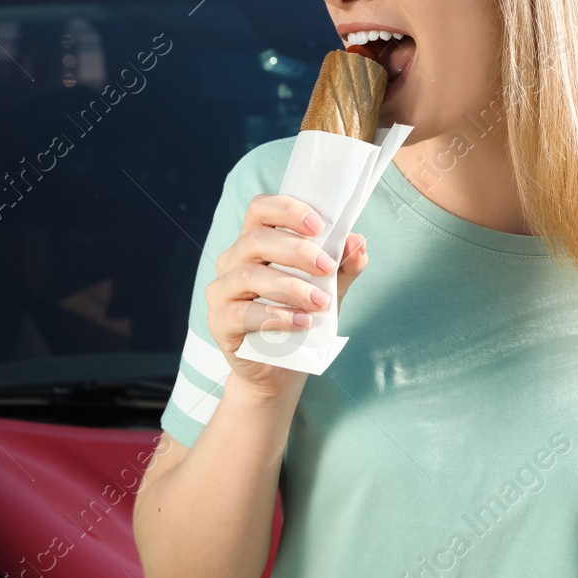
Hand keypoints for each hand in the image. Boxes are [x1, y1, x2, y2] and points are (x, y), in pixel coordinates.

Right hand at [205, 193, 369, 400]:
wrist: (281, 369)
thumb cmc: (302, 318)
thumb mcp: (329, 289)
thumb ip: (343, 266)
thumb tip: (358, 242)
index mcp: (255, 242)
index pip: (261, 208)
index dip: (288, 209)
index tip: (319, 225)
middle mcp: (233, 261)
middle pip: (256, 239)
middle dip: (296, 250)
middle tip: (327, 267)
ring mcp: (221, 291)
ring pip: (249, 275)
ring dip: (290, 286)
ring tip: (319, 302)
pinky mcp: (219, 322)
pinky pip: (242, 312)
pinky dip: (276, 316)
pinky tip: (302, 322)